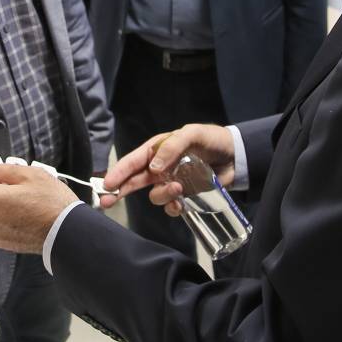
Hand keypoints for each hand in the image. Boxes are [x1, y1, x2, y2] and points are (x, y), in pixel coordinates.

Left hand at [0, 162, 77, 253]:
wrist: (67, 233)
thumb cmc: (50, 202)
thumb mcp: (29, 174)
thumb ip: (2, 170)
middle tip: (17, 183)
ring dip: (3, 204)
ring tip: (28, 199)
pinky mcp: (6, 244)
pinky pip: (1, 225)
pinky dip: (10, 218)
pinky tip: (29, 213)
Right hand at [100, 123, 235, 214]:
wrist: (236, 156)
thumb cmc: (212, 139)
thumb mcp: (192, 134)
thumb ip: (172, 147)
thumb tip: (154, 168)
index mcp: (157, 150)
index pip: (133, 162)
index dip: (118, 172)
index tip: (106, 184)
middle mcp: (160, 168)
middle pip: (134, 182)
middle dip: (120, 191)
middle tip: (106, 202)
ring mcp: (171, 183)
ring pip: (155, 196)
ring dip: (162, 195)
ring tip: (178, 188)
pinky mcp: (184, 196)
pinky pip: (171, 207)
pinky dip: (174, 208)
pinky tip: (182, 203)